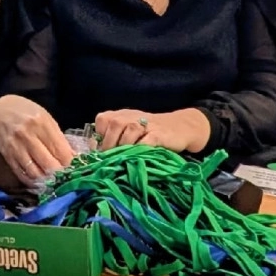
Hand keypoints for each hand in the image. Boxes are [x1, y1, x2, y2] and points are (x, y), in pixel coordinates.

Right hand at [0, 94, 73, 186]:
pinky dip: (33, 182)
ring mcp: (16, 147)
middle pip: (48, 164)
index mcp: (41, 124)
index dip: (70, 164)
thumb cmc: (26, 112)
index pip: (60, 150)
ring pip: (35, 172)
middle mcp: (28, 136)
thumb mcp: (46, 118)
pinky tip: (41, 183)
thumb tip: (73, 157)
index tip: (78, 170)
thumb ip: (59, 138)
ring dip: (47, 181)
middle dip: (61, 175)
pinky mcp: (8, 157)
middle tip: (69, 179)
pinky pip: (22, 174)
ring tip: (56, 183)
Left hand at [94, 108, 210, 153]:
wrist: (180, 128)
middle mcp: (132, 116)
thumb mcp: (130, 131)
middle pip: (114, 126)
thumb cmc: (151, 133)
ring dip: (123, 149)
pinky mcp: (158, 135)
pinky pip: (144, 143)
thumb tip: (95, 150)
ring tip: (123, 161)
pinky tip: (137, 159)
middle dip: (110, 145)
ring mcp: (146, 124)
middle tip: (110, 160)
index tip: (101, 151)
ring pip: (128, 133)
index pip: (103, 120)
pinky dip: (138, 151)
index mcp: (122, 115)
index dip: (100, 136)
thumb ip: (113, 137)